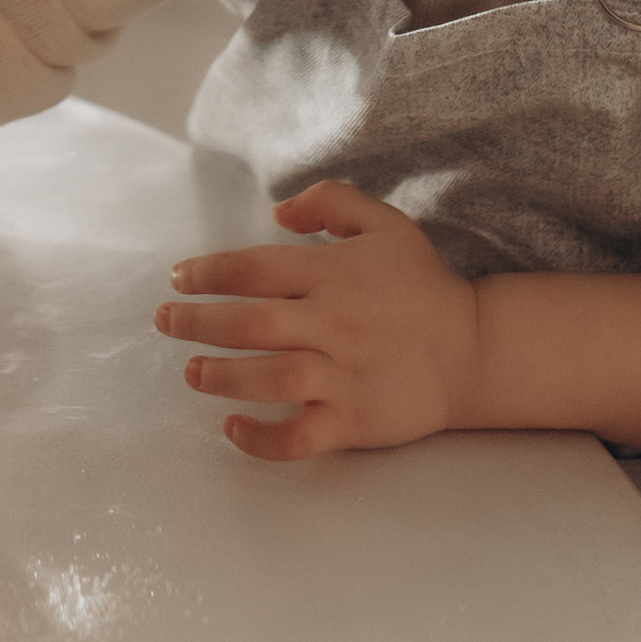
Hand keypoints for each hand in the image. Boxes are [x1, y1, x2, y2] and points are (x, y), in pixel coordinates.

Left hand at [155, 180, 482, 462]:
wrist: (475, 350)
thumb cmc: (421, 286)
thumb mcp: (385, 224)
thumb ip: (330, 202)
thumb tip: (277, 213)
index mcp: (333, 274)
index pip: (252, 269)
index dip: (206, 273)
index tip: (178, 279)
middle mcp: (332, 323)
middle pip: (247, 324)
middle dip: (195, 322)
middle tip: (165, 322)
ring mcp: (343, 375)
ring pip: (266, 378)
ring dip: (219, 376)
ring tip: (191, 372)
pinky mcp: (354, 420)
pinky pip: (298, 436)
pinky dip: (260, 438)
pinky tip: (233, 428)